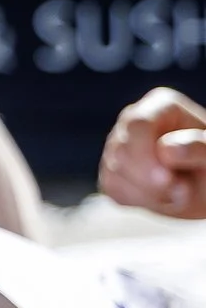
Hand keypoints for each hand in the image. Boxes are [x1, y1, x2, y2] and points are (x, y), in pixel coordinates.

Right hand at [98, 87, 205, 217]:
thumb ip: (199, 147)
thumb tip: (166, 149)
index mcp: (161, 106)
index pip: (137, 124)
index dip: (146, 155)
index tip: (168, 180)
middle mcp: (133, 120)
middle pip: (120, 151)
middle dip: (149, 180)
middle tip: (182, 192)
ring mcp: (118, 144)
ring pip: (113, 172)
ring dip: (150, 193)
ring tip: (178, 192)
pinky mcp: (111, 169)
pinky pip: (111, 187)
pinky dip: (139, 200)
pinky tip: (161, 197)